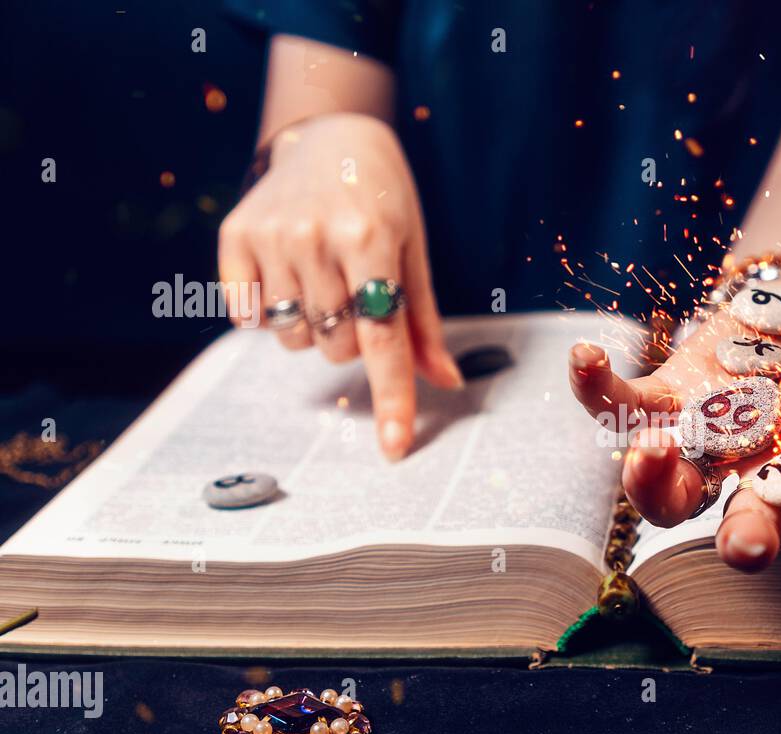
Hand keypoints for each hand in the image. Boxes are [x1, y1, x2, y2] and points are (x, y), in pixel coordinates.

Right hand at [218, 112, 462, 460]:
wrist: (329, 134)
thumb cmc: (383, 199)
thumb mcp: (414, 250)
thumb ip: (423, 322)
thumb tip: (444, 384)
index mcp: (370, 240)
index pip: (383, 340)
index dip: (392, 397)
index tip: (394, 448)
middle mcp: (316, 237)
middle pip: (337, 347)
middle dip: (353, 341)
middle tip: (356, 295)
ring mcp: (272, 235)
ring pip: (294, 338)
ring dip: (314, 328)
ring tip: (323, 281)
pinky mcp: (234, 234)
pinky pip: (247, 316)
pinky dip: (267, 313)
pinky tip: (286, 276)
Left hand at [570, 262, 780, 570]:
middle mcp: (769, 472)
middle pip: (755, 518)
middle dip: (748, 534)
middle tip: (746, 546)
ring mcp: (712, 446)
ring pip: (676, 492)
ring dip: (657, 485)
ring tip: (649, 461)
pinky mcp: (666, 406)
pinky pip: (623, 412)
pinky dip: (601, 392)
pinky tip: (587, 360)